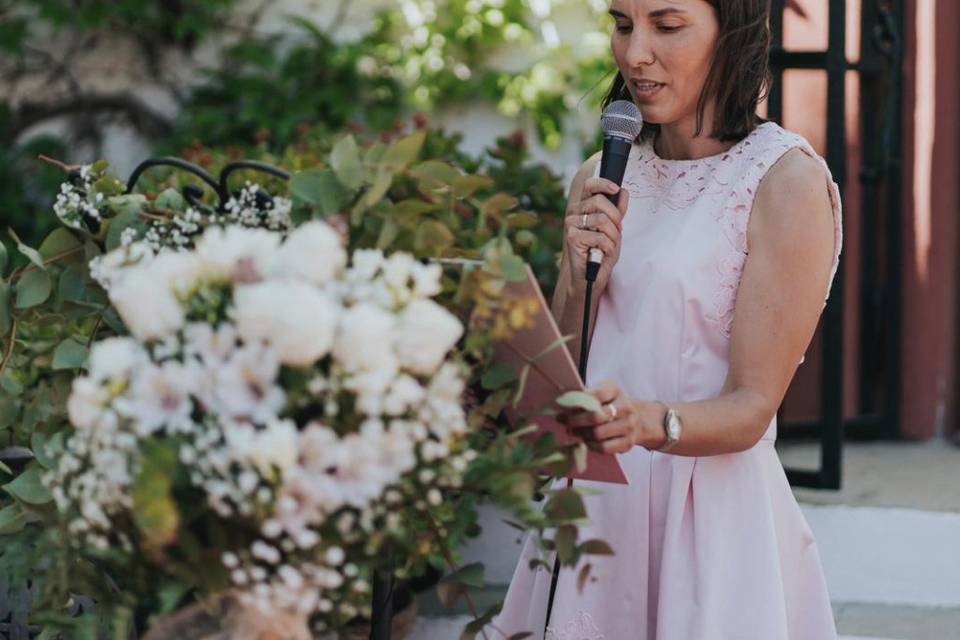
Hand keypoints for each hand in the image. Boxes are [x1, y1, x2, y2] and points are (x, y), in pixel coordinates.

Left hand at [559, 381, 667, 453]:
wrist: (640, 419)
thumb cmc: (613, 404)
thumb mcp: (603, 393)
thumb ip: (586, 397)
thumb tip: (562, 405)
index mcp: (616, 391)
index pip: (597, 395)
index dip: (578, 402)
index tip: (564, 407)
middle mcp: (626, 408)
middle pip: (596, 416)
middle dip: (576, 421)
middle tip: (564, 422)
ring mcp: (628, 426)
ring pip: (599, 433)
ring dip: (581, 434)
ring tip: (572, 431)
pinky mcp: (627, 443)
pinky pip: (604, 447)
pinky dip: (591, 445)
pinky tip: (585, 440)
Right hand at [564, 178, 629, 292]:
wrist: (591, 278)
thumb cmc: (602, 253)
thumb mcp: (614, 229)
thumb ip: (618, 211)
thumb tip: (622, 192)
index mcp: (583, 207)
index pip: (590, 185)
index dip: (603, 184)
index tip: (615, 189)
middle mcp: (574, 213)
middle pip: (600, 201)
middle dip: (615, 218)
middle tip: (615, 232)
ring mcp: (571, 224)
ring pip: (602, 219)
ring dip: (612, 236)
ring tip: (607, 246)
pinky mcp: (572, 237)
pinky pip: (600, 236)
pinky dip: (607, 247)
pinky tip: (601, 253)